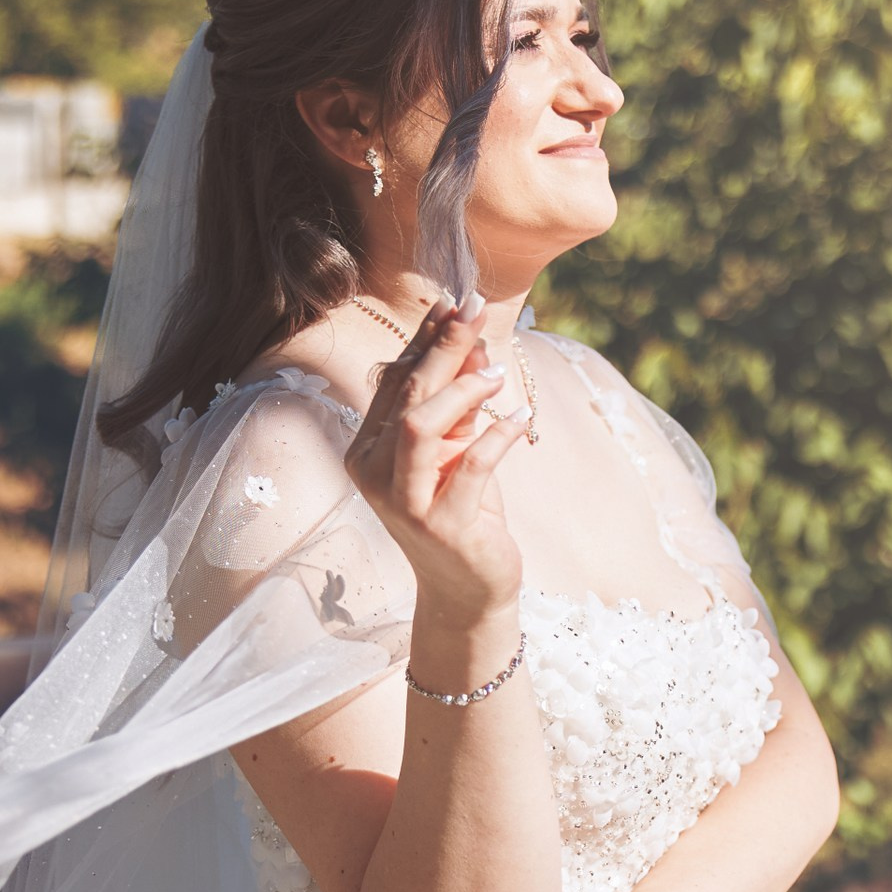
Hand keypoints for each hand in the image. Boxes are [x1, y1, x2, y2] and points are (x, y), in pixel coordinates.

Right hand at [343, 292, 530, 614]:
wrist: (468, 588)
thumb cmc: (463, 512)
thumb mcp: (458, 450)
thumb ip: (459, 403)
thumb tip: (472, 341)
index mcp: (369, 448)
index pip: (395, 380)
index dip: (425, 339)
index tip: (454, 302)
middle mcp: (375, 472)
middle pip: (407, 394)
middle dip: (444, 348)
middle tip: (477, 311)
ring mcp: (403, 502)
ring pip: (421, 427)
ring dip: (463, 390)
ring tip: (498, 373)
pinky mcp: (442, 526)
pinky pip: (472, 467)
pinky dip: (499, 435)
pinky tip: (522, 415)